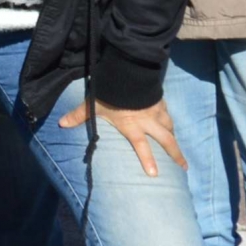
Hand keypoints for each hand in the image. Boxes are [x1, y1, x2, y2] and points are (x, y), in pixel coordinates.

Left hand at [61, 94, 186, 180]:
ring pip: (170, 127)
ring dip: (174, 138)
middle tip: (184, 167)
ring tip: (179, 149)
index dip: (148, 160)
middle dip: (176, 154)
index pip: (141, 146)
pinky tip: (170, 124)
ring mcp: (156, 110)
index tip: (155, 174)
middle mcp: (148, 120)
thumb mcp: (93, 104)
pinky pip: (168, 114)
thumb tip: (61, 123)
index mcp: (132, 125)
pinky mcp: (160, 100)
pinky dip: (170, 121)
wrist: (128, 71)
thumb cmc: (110, 91)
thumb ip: (78, 115)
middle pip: (166, 140)